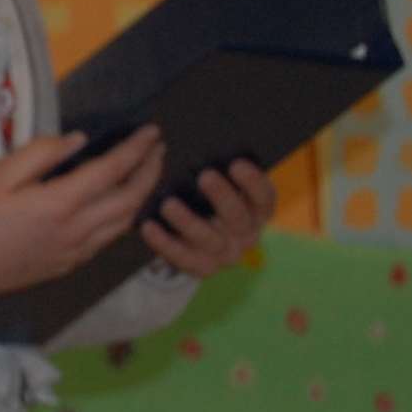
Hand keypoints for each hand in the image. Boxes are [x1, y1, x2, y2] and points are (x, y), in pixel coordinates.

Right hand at [0, 128, 165, 314]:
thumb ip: (41, 153)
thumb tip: (78, 141)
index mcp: (59, 204)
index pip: (113, 170)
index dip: (136, 149)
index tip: (150, 132)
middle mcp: (76, 230)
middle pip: (131, 198)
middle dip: (150, 170)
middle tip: (157, 149)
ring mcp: (75, 252)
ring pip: (125, 222)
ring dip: (141, 195)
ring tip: (144, 173)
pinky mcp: (68, 265)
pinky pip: (107, 238)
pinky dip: (122, 216)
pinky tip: (116, 204)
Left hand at [140, 160, 277, 279]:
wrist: (193, 242)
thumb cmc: (207, 202)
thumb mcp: (217, 188)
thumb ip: (217, 173)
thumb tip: (201, 144)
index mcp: (256, 212)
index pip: (264, 198)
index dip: (253, 182)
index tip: (237, 164)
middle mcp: (246, 235)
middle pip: (239, 217)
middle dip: (223, 196)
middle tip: (205, 175)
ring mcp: (224, 254)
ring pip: (209, 239)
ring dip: (188, 221)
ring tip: (168, 204)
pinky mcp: (201, 267)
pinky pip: (181, 257)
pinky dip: (163, 242)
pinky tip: (147, 226)